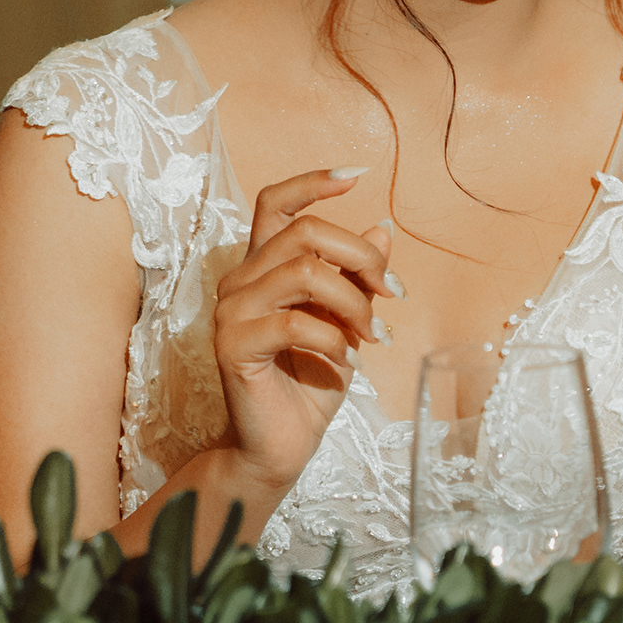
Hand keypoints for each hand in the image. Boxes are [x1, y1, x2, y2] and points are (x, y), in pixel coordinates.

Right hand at [211, 167, 399, 494]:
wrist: (280, 447)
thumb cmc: (310, 383)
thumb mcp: (347, 322)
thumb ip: (358, 278)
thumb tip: (383, 230)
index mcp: (263, 266)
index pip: (274, 203)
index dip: (312, 182)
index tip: (357, 176)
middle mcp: (240, 280)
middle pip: (304, 233)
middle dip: (361, 257)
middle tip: (391, 292)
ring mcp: (231, 311)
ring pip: (303, 272)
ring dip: (353, 302)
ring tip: (373, 333)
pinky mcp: (232, 346)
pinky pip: (294, 323)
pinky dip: (334, 339)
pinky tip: (347, 360)